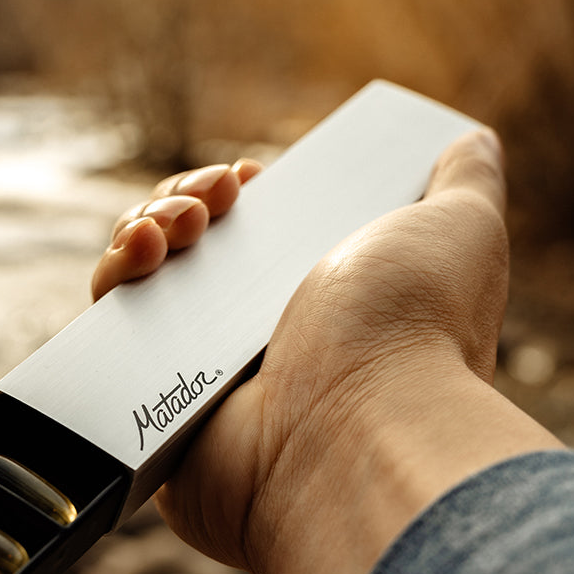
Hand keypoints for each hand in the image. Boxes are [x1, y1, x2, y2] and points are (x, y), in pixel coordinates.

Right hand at [94, 132, 562, 573]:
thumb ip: (465, 178)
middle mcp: (251, 342)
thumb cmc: (411, 334)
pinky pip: (106, 333)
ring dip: (141, 228)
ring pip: (138, 287)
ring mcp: (196, 375)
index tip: (244, 175)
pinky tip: (140, 251)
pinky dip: (112, 278)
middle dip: (181, 203)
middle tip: (211, 202)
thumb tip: (467, 138)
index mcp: (309, 303)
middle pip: (184, 253)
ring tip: (172, 227)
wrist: (357, 434)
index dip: (229, 196)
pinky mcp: (149, 408)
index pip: (244, 238)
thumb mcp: (458, 232)